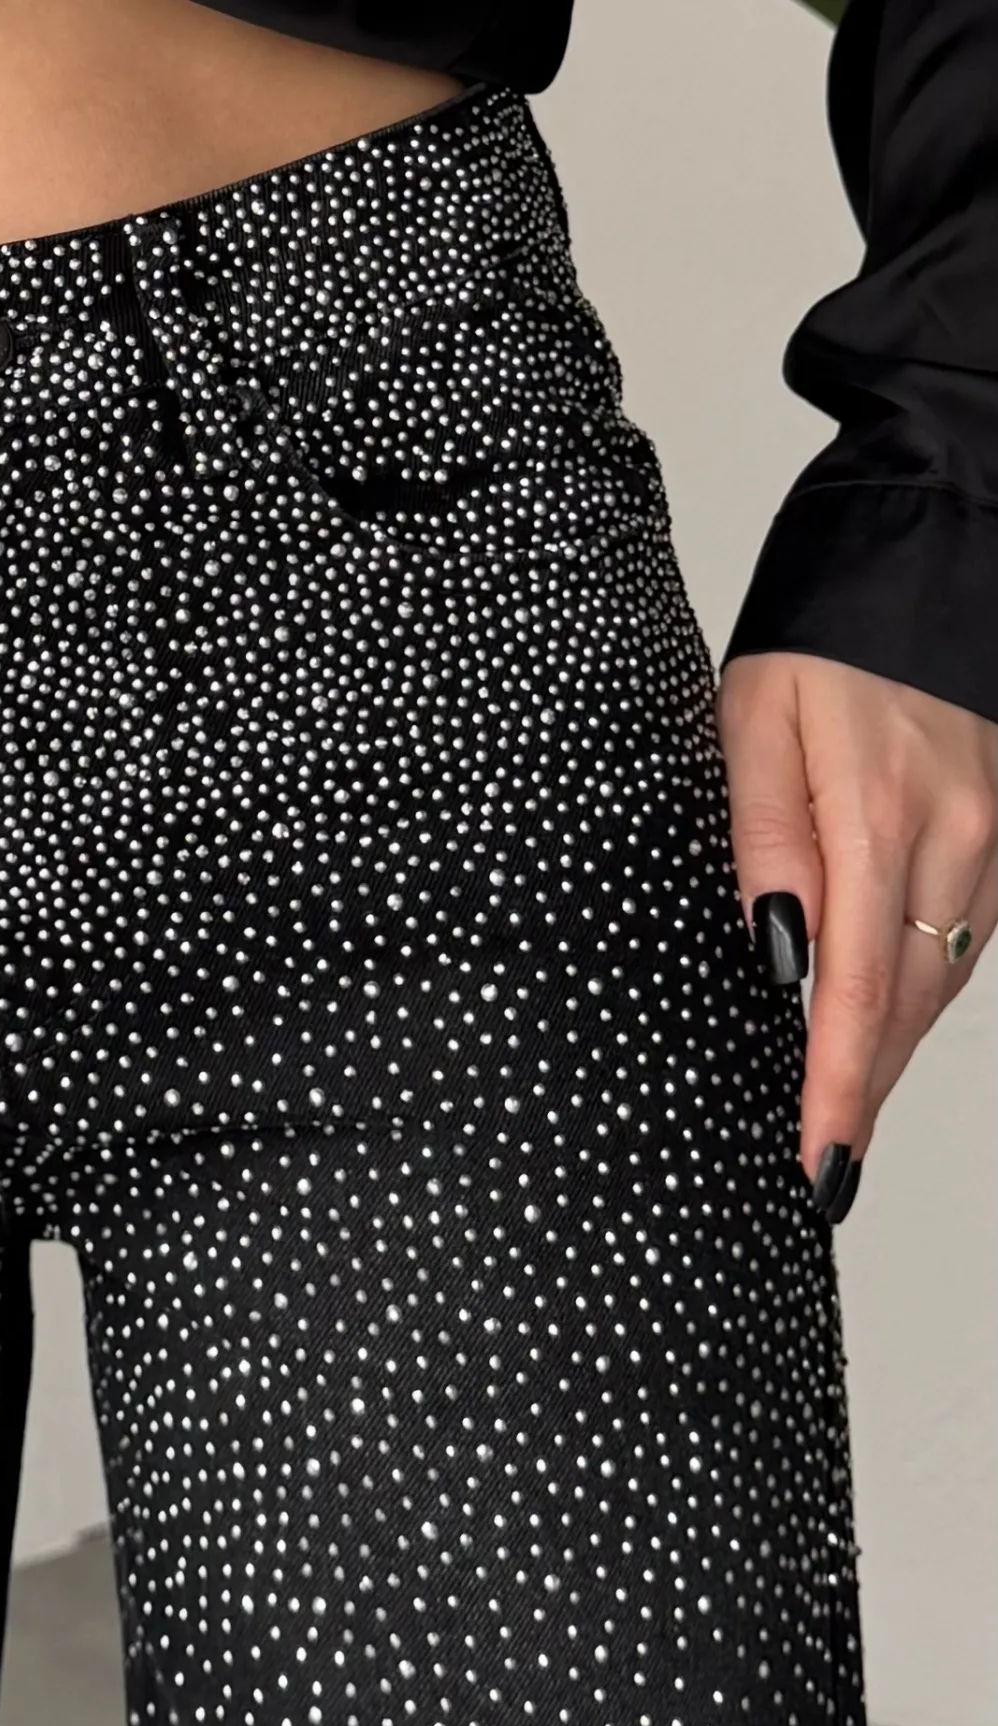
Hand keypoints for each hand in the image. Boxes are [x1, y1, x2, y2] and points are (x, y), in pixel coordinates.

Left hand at [717, 651, 997, 1200]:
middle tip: (821, 1172)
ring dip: (891, 1055)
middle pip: (904, 1009)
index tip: (817, 1165)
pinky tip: (884, 1029)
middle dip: (862, 1096)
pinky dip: (920, 995)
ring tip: (843, 1121)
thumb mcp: (753, 726)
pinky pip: (962, 941)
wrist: (935, 550)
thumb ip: (762, 846)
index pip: (854, 996)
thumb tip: (776, 959)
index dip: (837, 1092)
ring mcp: (990, 840)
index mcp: (879, 819)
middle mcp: (954, 841)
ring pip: (938, 983)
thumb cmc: (824, 637)